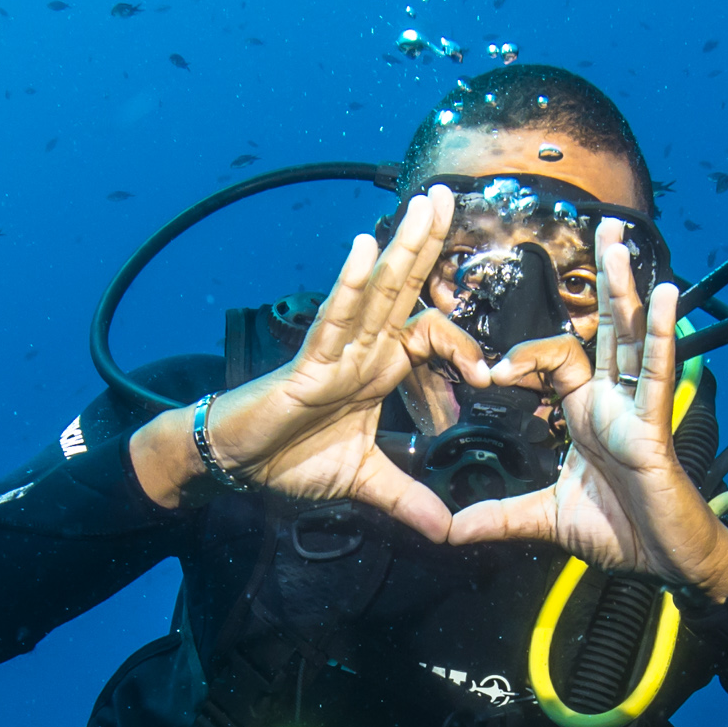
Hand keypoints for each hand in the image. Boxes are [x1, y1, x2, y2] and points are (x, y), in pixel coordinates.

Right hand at [133, 184, 476, 531]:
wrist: (236, 464)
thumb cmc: (289, 459)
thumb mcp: (363, 481)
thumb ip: (405, 499)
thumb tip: (445, 531)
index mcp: (378, 369)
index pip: (429, 335)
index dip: (463, 345)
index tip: (490, 375)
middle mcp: (362, 350)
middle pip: (404, 288)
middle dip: (428, 243)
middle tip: (449, 195)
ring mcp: (337, 351)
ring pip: (377, 292)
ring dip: (402, 248)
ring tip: (424, 205)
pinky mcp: (308, 363)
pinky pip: (335, 319)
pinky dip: (349, 284)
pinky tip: (364, 248)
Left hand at [445, 223, 727, 649]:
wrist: (665, 565)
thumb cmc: (622, 534)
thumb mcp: (547, 519)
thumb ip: (500, 516)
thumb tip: (451, 529)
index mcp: (587, 413)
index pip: (556, 360)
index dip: (524, 357)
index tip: (491, 373)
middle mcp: (613, 400)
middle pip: (607, 326)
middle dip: (604, 278)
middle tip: (601, 226)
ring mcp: (635, 408)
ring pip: (629, 335)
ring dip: (624, 286)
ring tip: (619, 238)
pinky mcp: (653, 426)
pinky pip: (654, 372)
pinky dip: (659, 333)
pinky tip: (666, 295)